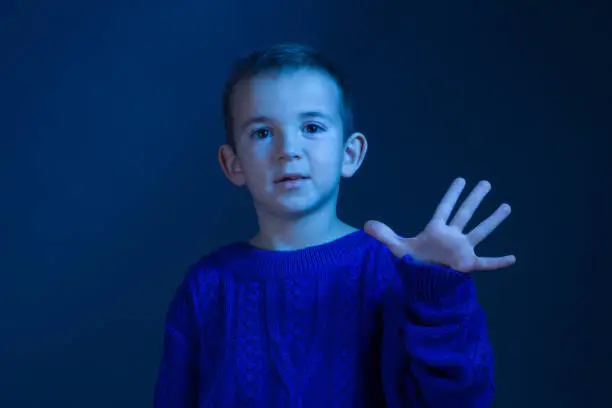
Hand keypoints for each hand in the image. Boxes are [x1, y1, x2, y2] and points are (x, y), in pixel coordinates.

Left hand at [364, 178, 515, 272]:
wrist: (422, 283)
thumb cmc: (414, 263)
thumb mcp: (397, 248)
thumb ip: (385, 235)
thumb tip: (365, 224)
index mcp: (436, 230)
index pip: (445, 208)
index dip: (452, 194)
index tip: (461, 180)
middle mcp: (452, 236)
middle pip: (465, 213)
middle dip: (475, 198)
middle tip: (486, 183)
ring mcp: (461, 249)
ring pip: (479, 231)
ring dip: (492, 220)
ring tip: (506, 206)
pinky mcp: (467, 264)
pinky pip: (486, 263)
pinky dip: (499, 262)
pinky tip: (513, 258)